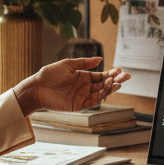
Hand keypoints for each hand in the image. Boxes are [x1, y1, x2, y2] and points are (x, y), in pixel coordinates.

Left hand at [13, 57, 130, 116]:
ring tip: (118, 82)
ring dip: (110, 88)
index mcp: (83, 76)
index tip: (120, 70)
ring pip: (101, 93)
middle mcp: (85, 87)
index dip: (111, 73)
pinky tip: (107, 89)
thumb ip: (84, 63)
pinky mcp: (79, 105)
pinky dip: (101, 96)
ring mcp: (82, 96)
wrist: (37, 88)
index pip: (101, 75)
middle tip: (126, 76)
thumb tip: (100, 59)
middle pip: (104, 84)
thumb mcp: (68, 64)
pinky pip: (93, 101)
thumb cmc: (49, 74)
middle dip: (116, 80)